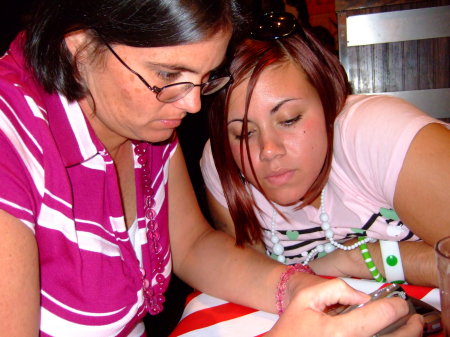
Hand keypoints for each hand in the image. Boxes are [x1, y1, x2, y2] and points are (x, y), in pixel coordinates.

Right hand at [266, 278, 422, 336]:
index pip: (379, 316)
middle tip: (415, 319)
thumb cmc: (292, 326)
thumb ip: (337, 289)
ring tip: (410, 330)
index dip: (395, 306)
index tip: (400, 302)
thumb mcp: (307, 298)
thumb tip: (363, 297)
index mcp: (339, 332)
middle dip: (410, 328)